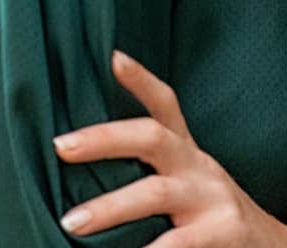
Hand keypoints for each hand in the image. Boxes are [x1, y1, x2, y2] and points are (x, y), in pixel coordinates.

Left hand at [51, 49, 286, 246]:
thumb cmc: (217, 221)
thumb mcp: (190, 185)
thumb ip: (154, 172)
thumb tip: (85, 160)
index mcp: (188, 155)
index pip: (166, 105)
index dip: (141, 80)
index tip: (113, 57)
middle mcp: (200, 168)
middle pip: (152, 136)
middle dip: (104, 138)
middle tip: (61, 146)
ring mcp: (214, 199)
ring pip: (155, 192)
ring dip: (110, 207)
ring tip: (71, 223)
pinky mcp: (225, 234)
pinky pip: (180, 243)